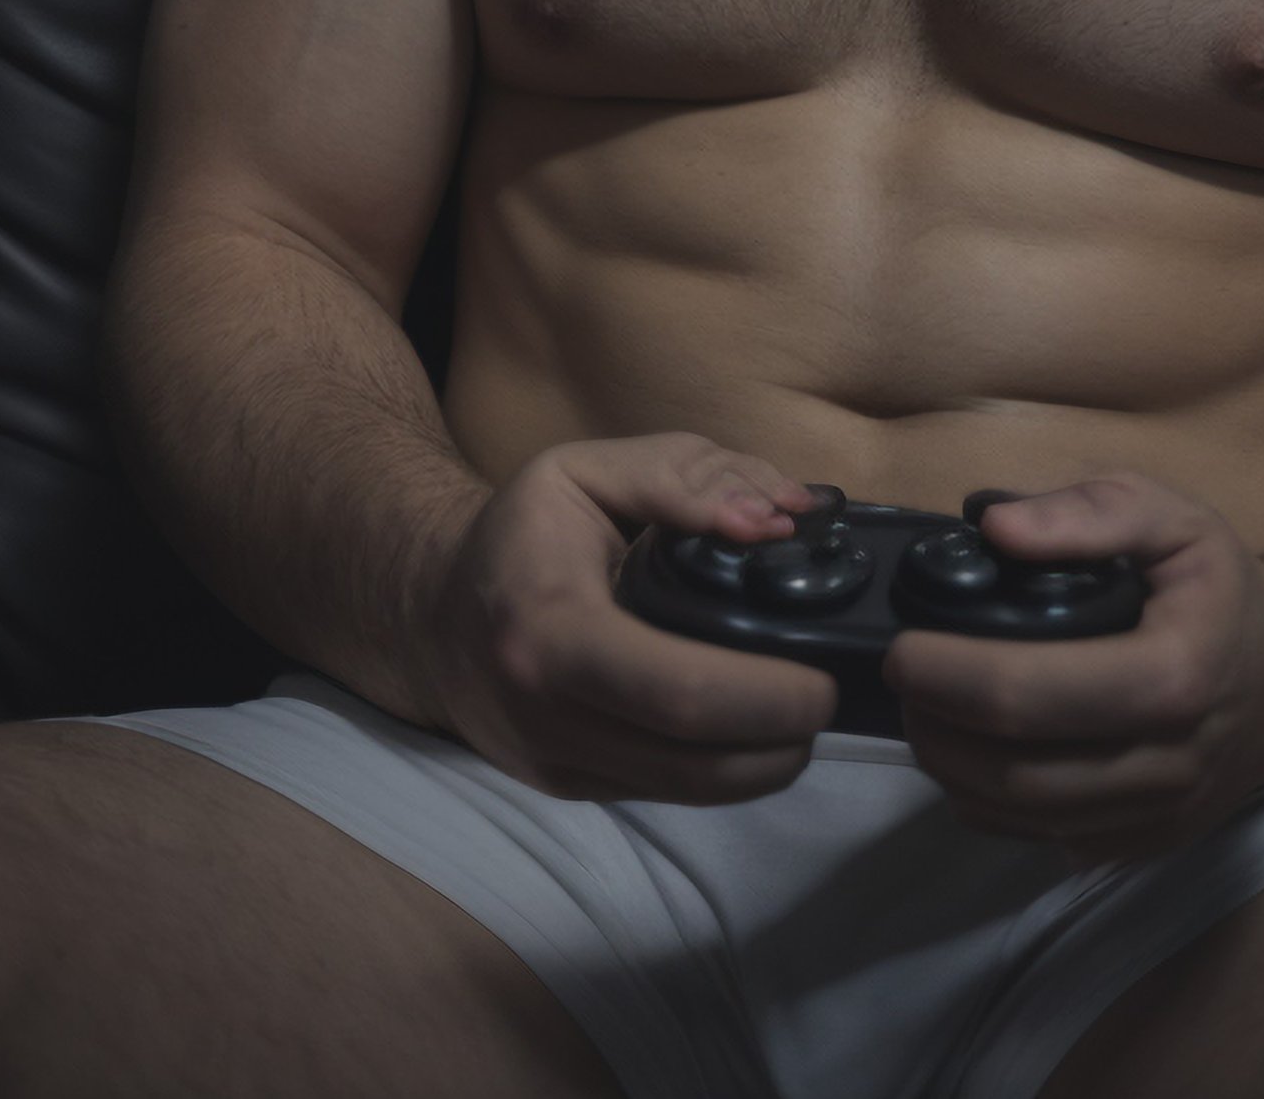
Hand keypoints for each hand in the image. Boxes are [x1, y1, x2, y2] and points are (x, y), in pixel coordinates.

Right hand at [421, 432, 836, 803]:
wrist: (434, 612)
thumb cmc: (523, 532)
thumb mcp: (588, 470)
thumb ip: (684, 479)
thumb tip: (779, 520)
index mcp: (549, 630)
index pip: (678, 694)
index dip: (766, 697)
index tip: (823, 674)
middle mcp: (547, 715)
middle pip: (695, 762)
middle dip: (783, 741)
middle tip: (829, 695)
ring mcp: (556, 765)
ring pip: (689, 793)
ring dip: (763, 763)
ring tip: (800, 709)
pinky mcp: (570, 789)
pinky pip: (666, 790)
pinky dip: (721, 765)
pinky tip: (746, 721)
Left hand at [882, 472, 1263, 863]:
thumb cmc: (1218, 590)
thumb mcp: (1173, 518)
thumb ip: (1088, 511)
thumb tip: (994, 526)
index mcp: (1176, 677)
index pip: (1034, 697)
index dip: (951, 676)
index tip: (903, 647)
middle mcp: (1169, 765)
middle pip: (1019, 773)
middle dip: (937, 729)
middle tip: (901, 680)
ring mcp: (1155, 819)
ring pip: (1023, 818)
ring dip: (952, 770)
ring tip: (925, 711)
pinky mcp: (1139, 848)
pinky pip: (1041, 839)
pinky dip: (988, 802)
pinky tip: (974, 749)